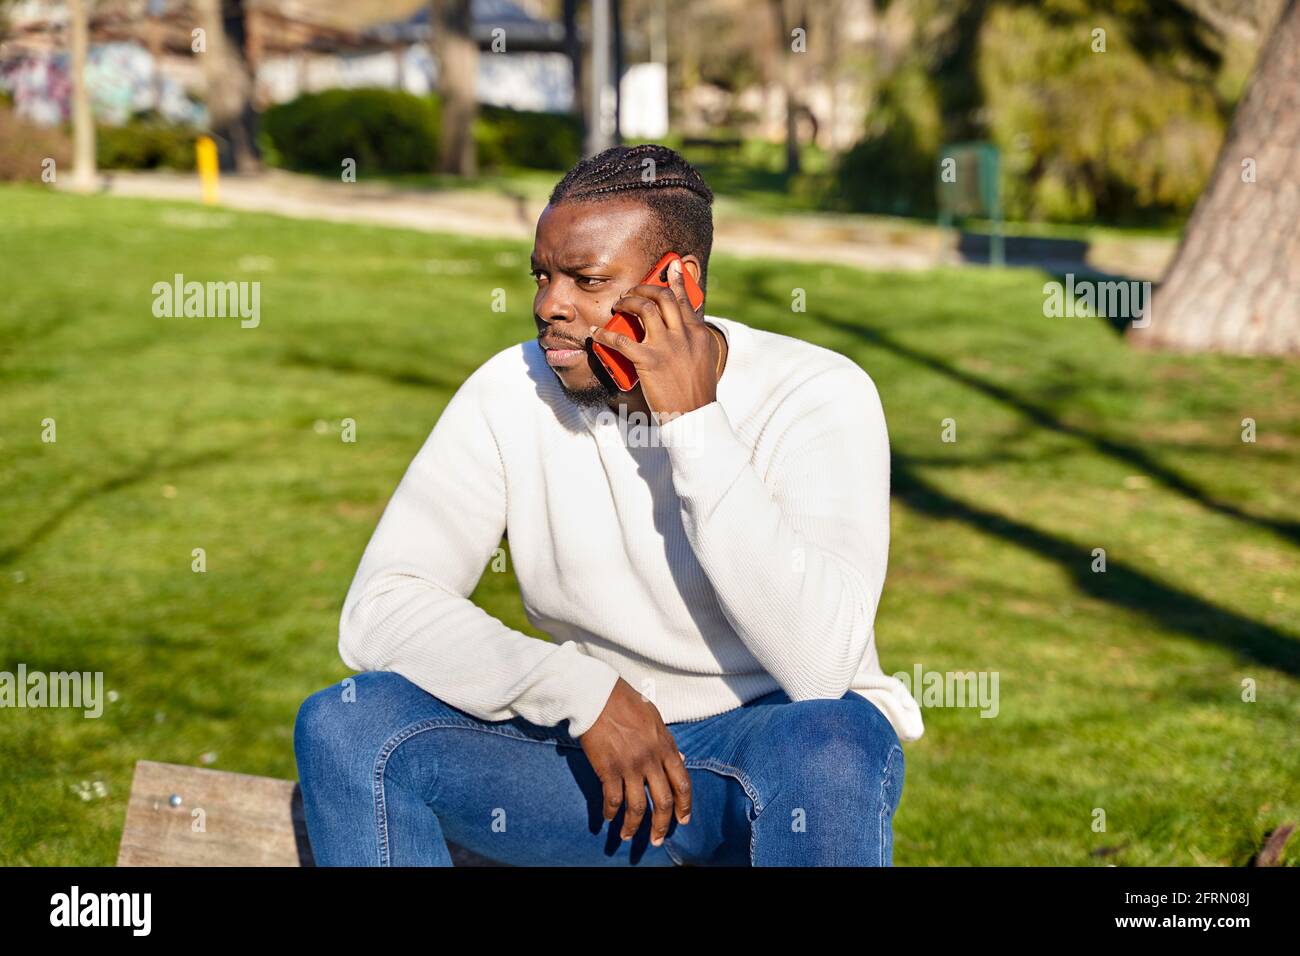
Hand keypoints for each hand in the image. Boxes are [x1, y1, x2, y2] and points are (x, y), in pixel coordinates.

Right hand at [578, 677, 691, 845]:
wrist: (596, 696)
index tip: (682, 820)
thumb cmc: (625, 703)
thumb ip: (667, 743)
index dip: (684, 806)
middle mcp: (650, 759)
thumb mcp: (655, 719)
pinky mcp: (608, 769)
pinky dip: (611, 812)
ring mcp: (629, 765)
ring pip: (637, 807)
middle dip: (662, 825)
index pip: (682, 783)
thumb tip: (681, 761)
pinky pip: (613, 799)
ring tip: (627, 836)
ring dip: (633, 826)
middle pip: (663, 801)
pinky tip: (608, 818)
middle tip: (658, 839)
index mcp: (665, 746)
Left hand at [588, 258, 715, 420]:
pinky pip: (621, 340)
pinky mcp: (649, 361)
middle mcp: (683, 335)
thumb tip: (683, 331)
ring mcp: (666, 347)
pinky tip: (596, 334)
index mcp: (697, 334)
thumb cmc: (695, 392)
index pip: (685, 300)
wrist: (694, 416)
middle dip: (644, 288)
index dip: (677, 281)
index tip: (671, 266)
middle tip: (632, 293)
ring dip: (627, 302)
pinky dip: (605, 334)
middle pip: (662, 297)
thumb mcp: (703, 360)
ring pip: (644, 309)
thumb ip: (694, 342)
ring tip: (617, 305)